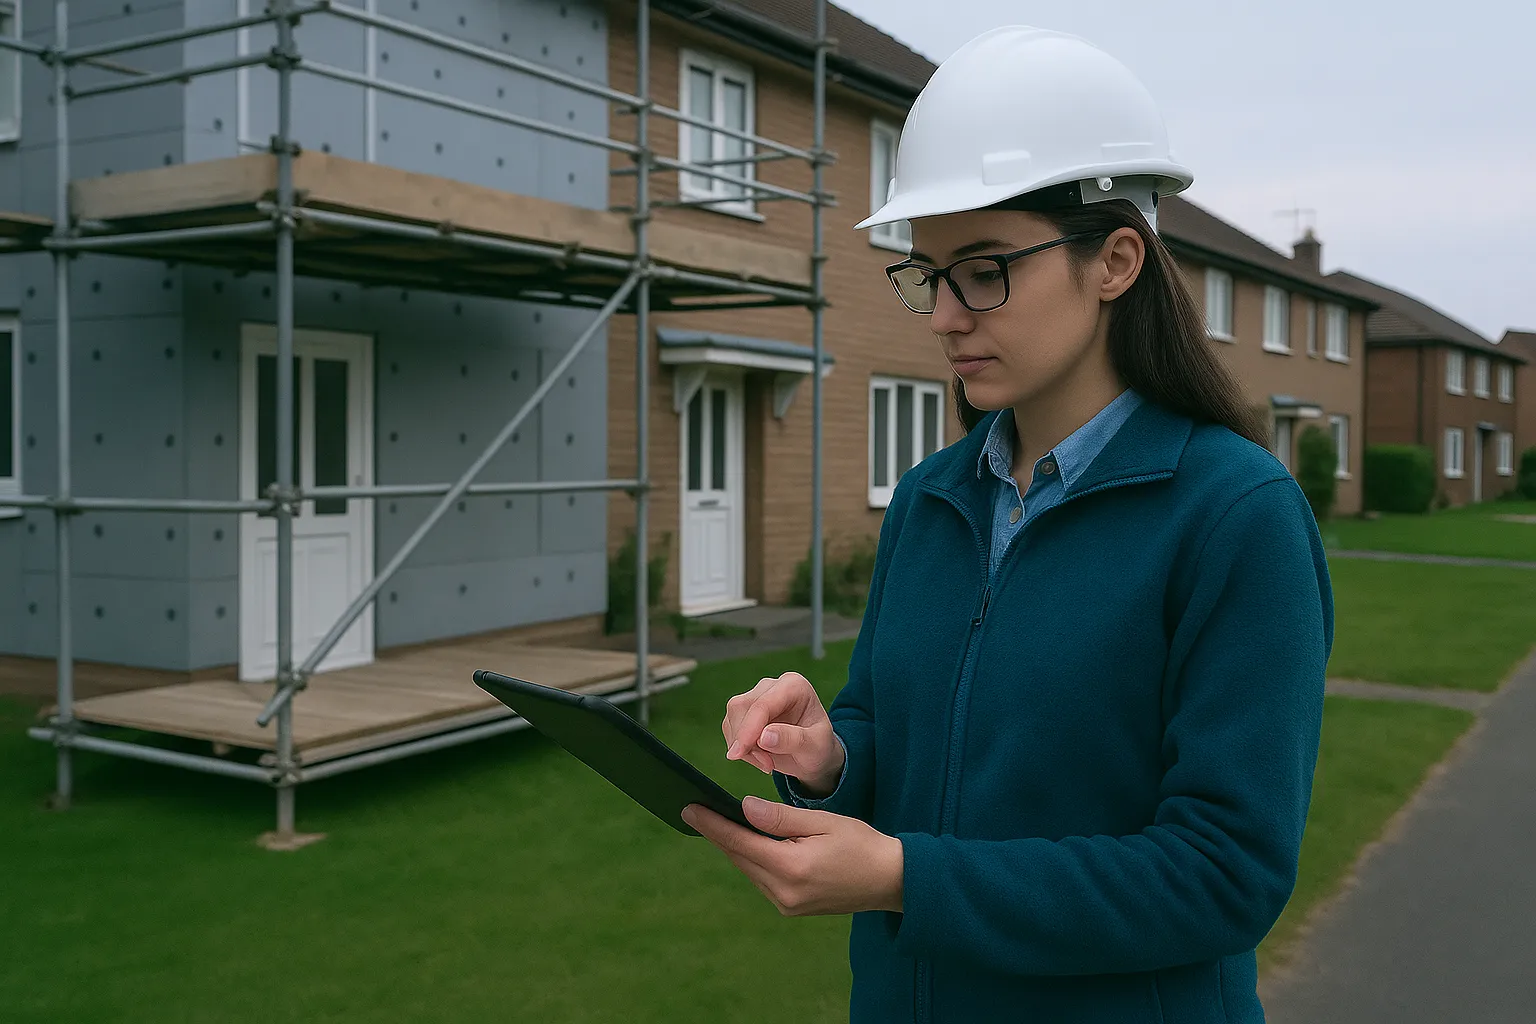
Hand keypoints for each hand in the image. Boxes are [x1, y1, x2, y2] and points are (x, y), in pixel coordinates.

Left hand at [682, 796, 903, 915]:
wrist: (891, 881)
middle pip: (740, 858)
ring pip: (749, 869)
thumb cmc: (861, 845)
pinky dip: (753, 860)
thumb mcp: (823, 822)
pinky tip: (747, 843)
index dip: (712, 825)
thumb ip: (780, 817)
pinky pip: (762, 880)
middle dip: (718, 834)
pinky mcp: (791, 908)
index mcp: (792, 867)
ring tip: (717, 823)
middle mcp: (784, 892)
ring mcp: (786, 904)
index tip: (689, 808)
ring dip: (735, 847)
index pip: (740, 842)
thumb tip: (743, 808)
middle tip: (697, 810)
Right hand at [722, 672, 843, 794]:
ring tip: (767, 762)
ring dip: (743, 747)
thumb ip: (793, 740)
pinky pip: (730, 728)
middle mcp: (772, 686)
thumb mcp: (815, 747)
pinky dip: (741, 748)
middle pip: (742, 708)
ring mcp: (756, 697)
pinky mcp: (744, 711)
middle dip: (747, 741)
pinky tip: (760, 756)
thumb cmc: (818, 747)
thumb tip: (763, 737)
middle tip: (766, 765)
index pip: (763, 704)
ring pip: (732, 718)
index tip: (739, 753)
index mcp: (794, 686)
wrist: (812, 755)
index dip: (748, 729)